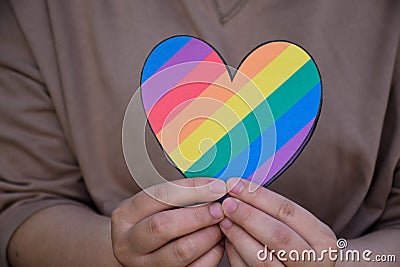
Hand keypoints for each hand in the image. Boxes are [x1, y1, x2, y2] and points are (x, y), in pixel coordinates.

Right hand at [111, 178, 226, 266]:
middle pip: (165, 226)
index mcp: (125, 215)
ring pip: (182, 251)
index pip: (160, 196)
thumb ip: (178, 194)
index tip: (216, 187)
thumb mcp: (152, 204)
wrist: (136, 251)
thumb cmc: (149, 219)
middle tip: (219, 209)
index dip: (192, 190)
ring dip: (209, 235)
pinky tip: (217, 241)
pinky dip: (212, 253)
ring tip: (220, 224)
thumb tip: (214, 187)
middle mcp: (129, 243)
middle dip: (199, 215)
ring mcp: (145, 265)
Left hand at [220, 178, 336, 266]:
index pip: (288, 211)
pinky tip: (228, 239)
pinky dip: (235, 253)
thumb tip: (241, 187)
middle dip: (248, 216)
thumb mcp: (299, 227)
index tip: (235, 185)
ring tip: (224, 220)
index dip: (258, 196)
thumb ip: (275, 210)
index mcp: (323, 240)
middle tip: (227, 203)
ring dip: (238, 235)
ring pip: (261, 258)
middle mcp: (314, 262)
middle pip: (277, 235)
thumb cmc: (299, 243)